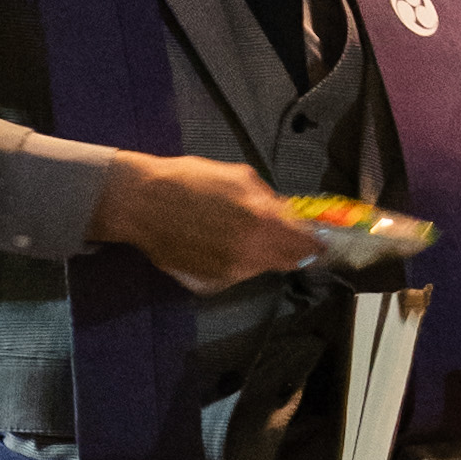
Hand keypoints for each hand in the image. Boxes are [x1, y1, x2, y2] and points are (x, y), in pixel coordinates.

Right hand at [89, 150, 312, 294]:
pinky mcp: (210, 282)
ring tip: (233, 229)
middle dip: (290, 248)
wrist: (141, 203)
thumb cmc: (188, 182)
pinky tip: (214, 240)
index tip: (318, 238)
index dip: (317, 241)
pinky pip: (235, 273)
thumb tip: (290, 214)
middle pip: (289, 262)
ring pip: (261, 267)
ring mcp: (229, 272)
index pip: (310, 246)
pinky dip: (234, 260)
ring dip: (259, 252)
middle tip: (278, 232)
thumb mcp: (239, 176)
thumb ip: (271, 199)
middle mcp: (251, 254)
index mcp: (263, 223)